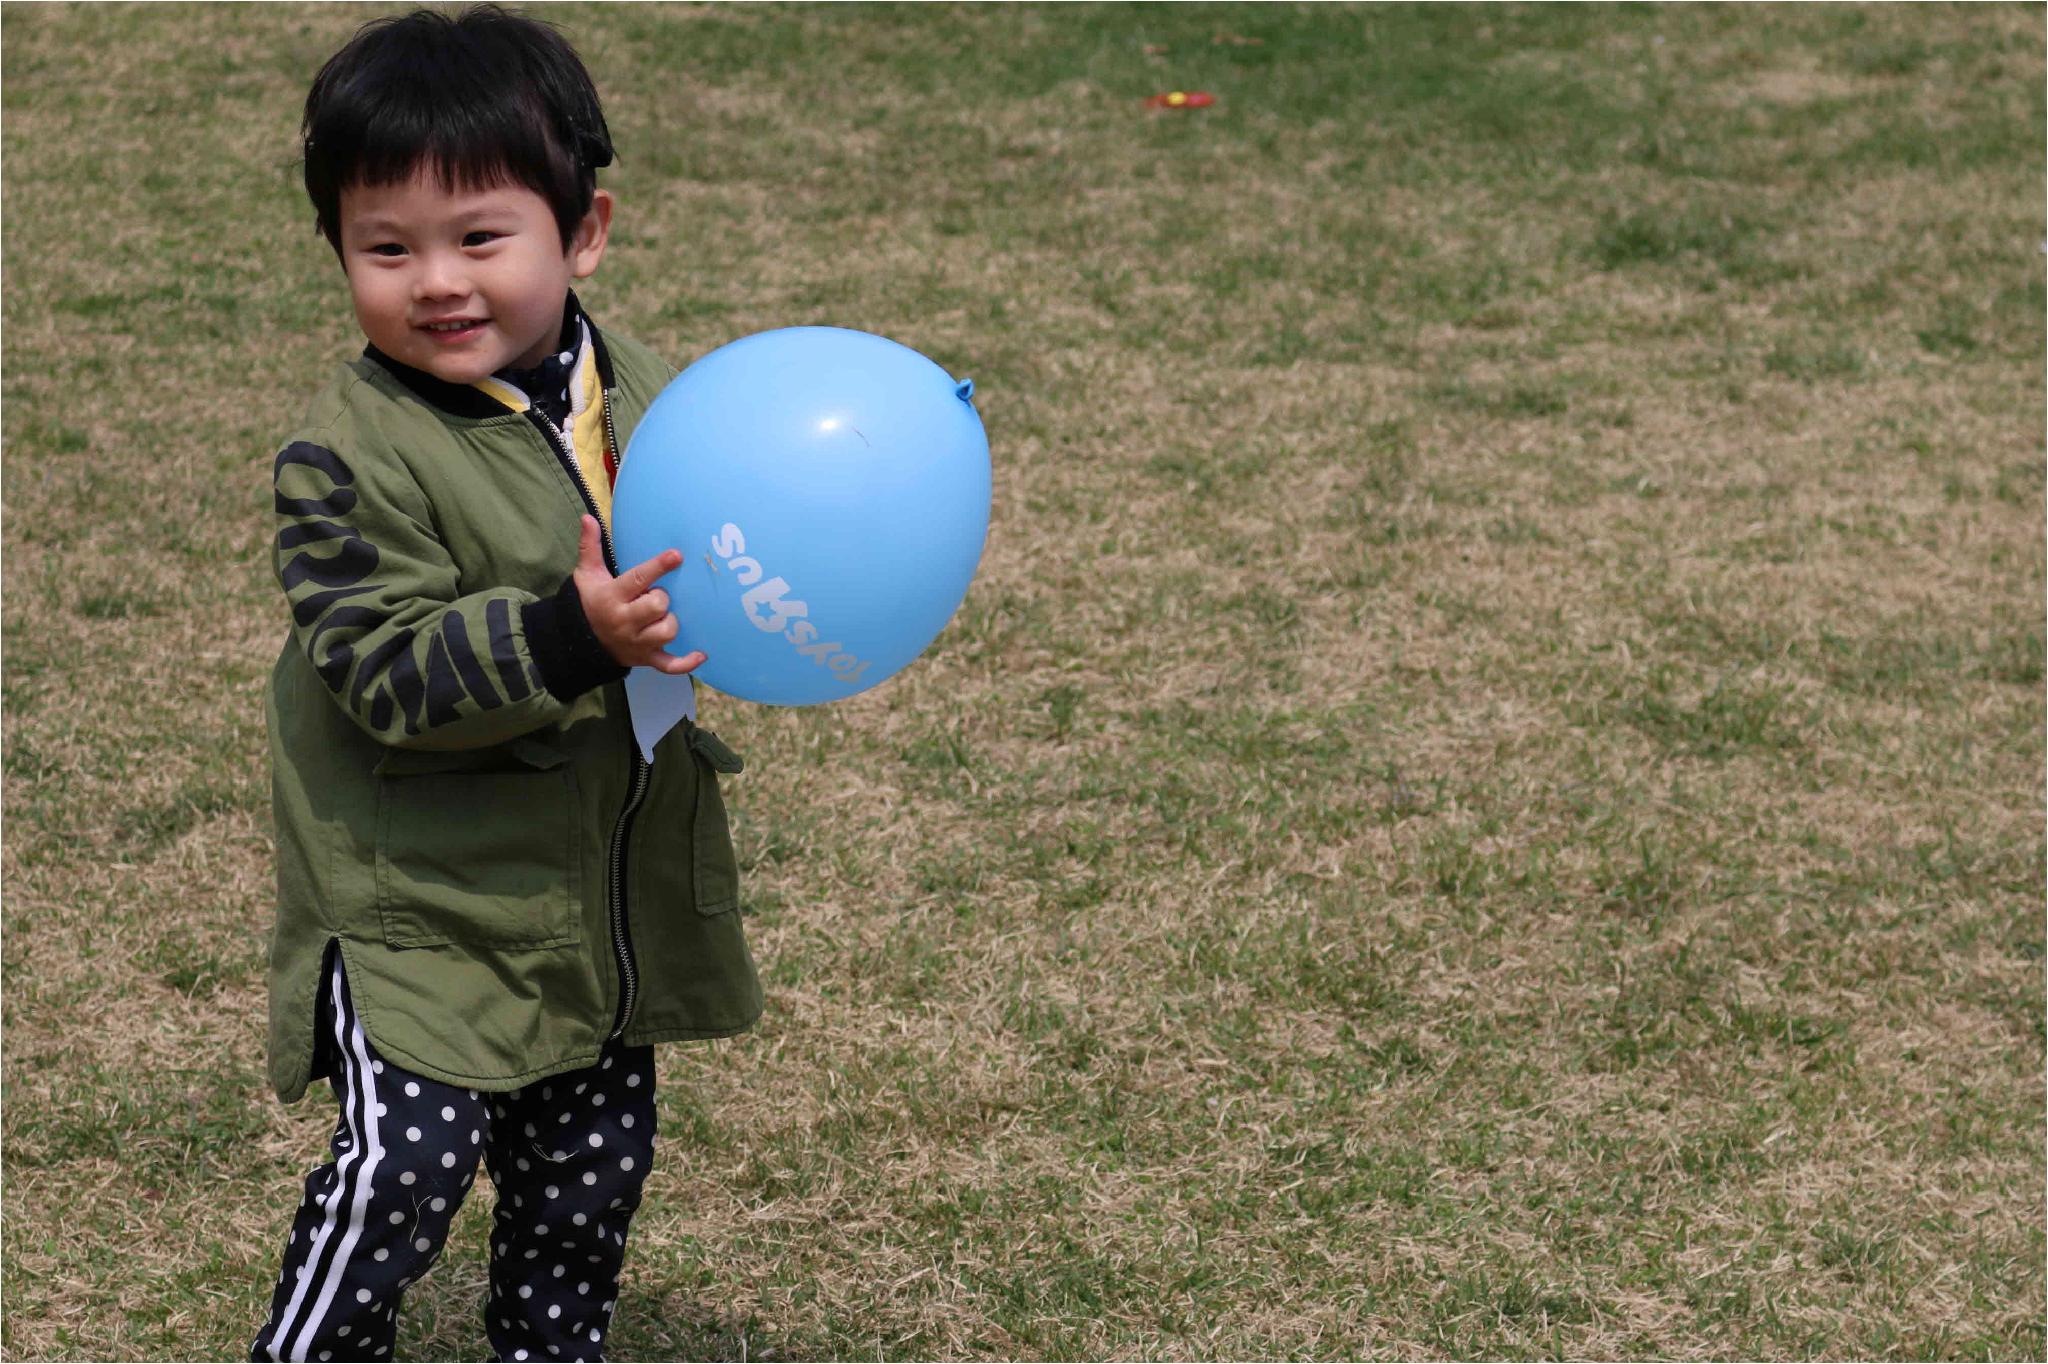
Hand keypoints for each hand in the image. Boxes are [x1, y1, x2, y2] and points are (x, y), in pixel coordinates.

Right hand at [571, 515, 705, 674]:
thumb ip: (590, 546)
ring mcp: (637, 643)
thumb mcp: (586, 574)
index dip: (658, 567)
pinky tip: (701, 654)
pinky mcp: (646, 659)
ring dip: (671, 622)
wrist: (578, 642)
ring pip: (666, 632)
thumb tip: (588, 517)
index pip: (638, 580)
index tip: (677, 555)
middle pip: (657, 607)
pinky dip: (686, 663)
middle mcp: (625, 621)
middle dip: (662, 598)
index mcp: (612, 597)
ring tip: (662, 615)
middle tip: (657, 595)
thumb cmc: (590, 602)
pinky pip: (670, 666)